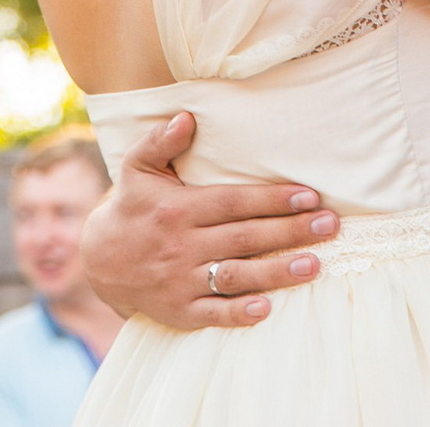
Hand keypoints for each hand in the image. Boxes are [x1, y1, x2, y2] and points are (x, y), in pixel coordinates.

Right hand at [79, 112, 337, 327]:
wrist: (99, 262)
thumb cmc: (133, 208)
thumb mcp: (138, 170)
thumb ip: (160, 142)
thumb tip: (186, 116)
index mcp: (178, 209)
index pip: (232, 202)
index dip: (272, 199)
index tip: (309, 196)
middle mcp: (182, 245)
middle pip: (244, 237)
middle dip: (290, 231)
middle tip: (330, 226)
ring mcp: (181, 280)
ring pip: (235, 275)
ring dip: (276, 271)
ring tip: (314, 265)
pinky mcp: (180, 311)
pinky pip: (213, 313)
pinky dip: (238, 313)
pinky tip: (267, 308)